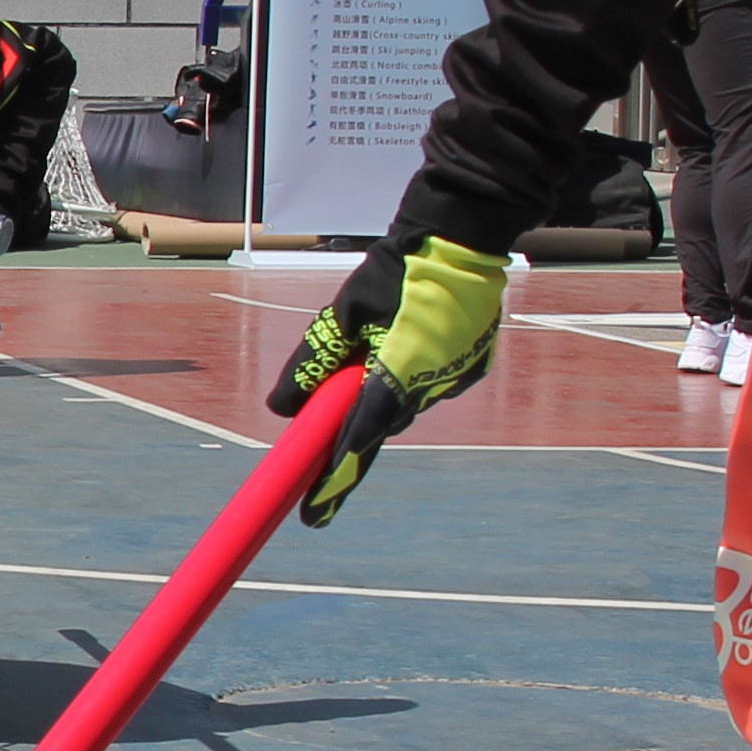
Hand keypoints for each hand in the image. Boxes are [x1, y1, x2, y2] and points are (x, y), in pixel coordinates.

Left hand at [267, 235, 509, 526]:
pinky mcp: (469, 367)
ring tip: (376, 350)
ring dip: (381, 397)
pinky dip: (407, 378)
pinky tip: (403, 344)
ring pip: (404, 404)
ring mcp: (456, 378)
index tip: (313, 514)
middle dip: (352, 438)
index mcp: (397, 371)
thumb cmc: (396, 268)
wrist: (463, 235)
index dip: (334, 478)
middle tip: (322, 475)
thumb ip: (312, 362)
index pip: (358, 437)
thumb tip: (282, 409)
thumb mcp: (342, 312)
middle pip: (380, 425)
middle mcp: (432, 384)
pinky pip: (427, 386)